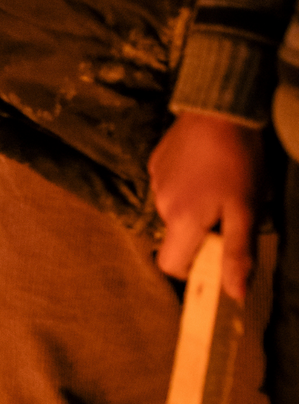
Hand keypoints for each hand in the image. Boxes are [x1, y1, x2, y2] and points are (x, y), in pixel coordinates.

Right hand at [150, 111, 262, 302]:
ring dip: (195, 207)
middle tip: (231, 212)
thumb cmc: (238, 161)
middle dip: (201, 233)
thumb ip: (237, 253)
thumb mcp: (247, 210)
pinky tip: (206, 166)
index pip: (172, 265)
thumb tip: (235, 295)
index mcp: (182, 219)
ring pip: (174, 210)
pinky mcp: (156, 161)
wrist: (219, 108)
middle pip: (177, 236)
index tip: (217, 255)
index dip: (193, 269)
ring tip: (220, 184)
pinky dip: (187, 186)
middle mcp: (160, 203)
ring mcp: (155, 180)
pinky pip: (169, 186)